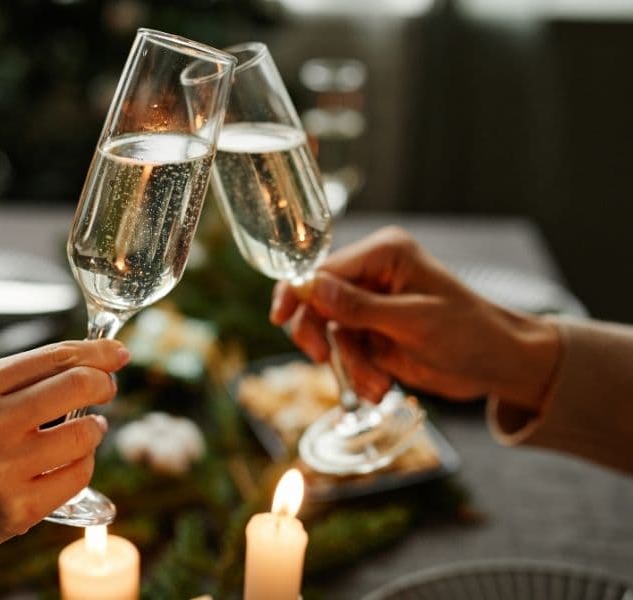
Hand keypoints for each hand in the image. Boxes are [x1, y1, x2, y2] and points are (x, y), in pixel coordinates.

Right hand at [270, 226, 560, 406]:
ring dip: (348, 363)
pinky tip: (380, 385)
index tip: (281, 317)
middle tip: (322, 358)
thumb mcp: (413, 320)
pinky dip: (357, 372)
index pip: (324, 269)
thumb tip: (309, 287)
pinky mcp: (372, 332)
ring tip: (376, 385)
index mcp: (384, 254)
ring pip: (329, 332)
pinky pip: (345, 351)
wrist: (498, 365)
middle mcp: (372, 274)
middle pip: (316, 299)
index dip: (298, 292)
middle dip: (320, 333)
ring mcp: (370, 305)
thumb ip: (358, 306)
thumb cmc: (469, 333)